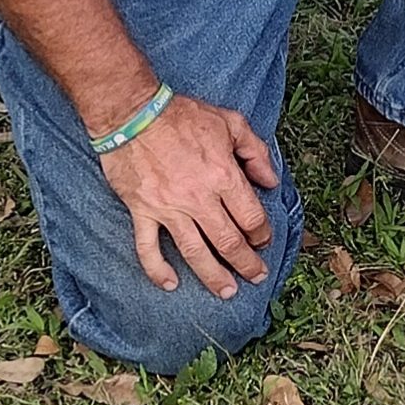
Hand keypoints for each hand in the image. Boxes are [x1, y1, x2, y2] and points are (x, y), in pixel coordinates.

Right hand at [101, 94, 279, 298]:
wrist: (133, 113)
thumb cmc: (183, 115)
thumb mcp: (230, 122)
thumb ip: (256, 151)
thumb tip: (270, 180)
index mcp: (223, 175)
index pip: (250, 217)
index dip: (262, 233)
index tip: (264, 240)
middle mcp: (198, 198)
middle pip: (229, 241)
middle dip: (246, 263)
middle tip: (256, 276)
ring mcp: (168, 209)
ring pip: (195, 252)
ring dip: (213, 276)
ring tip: (227, 292)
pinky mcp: (142, 212)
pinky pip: (148, 248)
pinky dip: (158, 270)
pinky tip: (170, 285)